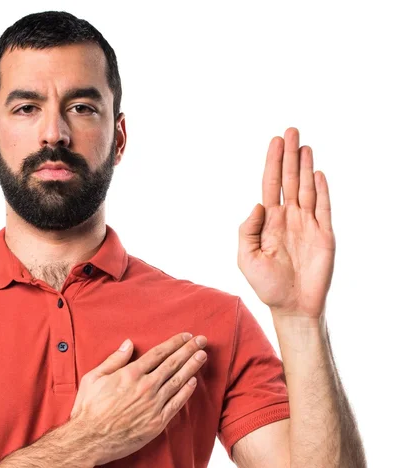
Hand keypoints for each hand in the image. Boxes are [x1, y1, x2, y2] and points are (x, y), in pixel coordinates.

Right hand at [69, 332, 207, 465]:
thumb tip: (128, 344)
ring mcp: (153, 404)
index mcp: (130, 373)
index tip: (185, 336)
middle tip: (202, 340)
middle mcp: (145, 386)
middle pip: (172, 363)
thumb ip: (114, 359)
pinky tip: (193, 382)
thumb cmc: (88, 408)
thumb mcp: (93, 377)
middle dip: (189, 350)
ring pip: (178, 381)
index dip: (174, 343)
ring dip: (192, 367)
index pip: (158, 353)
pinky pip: (176, 403)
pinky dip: (186, 391)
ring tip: (202, 356)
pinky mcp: (157, 422)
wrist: (89, 439)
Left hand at [238, 127, 335, 319]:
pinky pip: (323, 208)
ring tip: (304, 145)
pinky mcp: (324, 235)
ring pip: (307, 188)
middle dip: (289, 155)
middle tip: (290, 130)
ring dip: (305, 166)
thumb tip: (258, 204)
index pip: (271, 184)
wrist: (292, 306)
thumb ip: (247, 230)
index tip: (274, 142)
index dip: (272, 163)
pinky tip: (318, 172)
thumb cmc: (266, 284)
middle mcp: (288, 217)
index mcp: (269, 221)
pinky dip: (322, 190)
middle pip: (290, 179)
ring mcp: (307, 224)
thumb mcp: (246, 257)